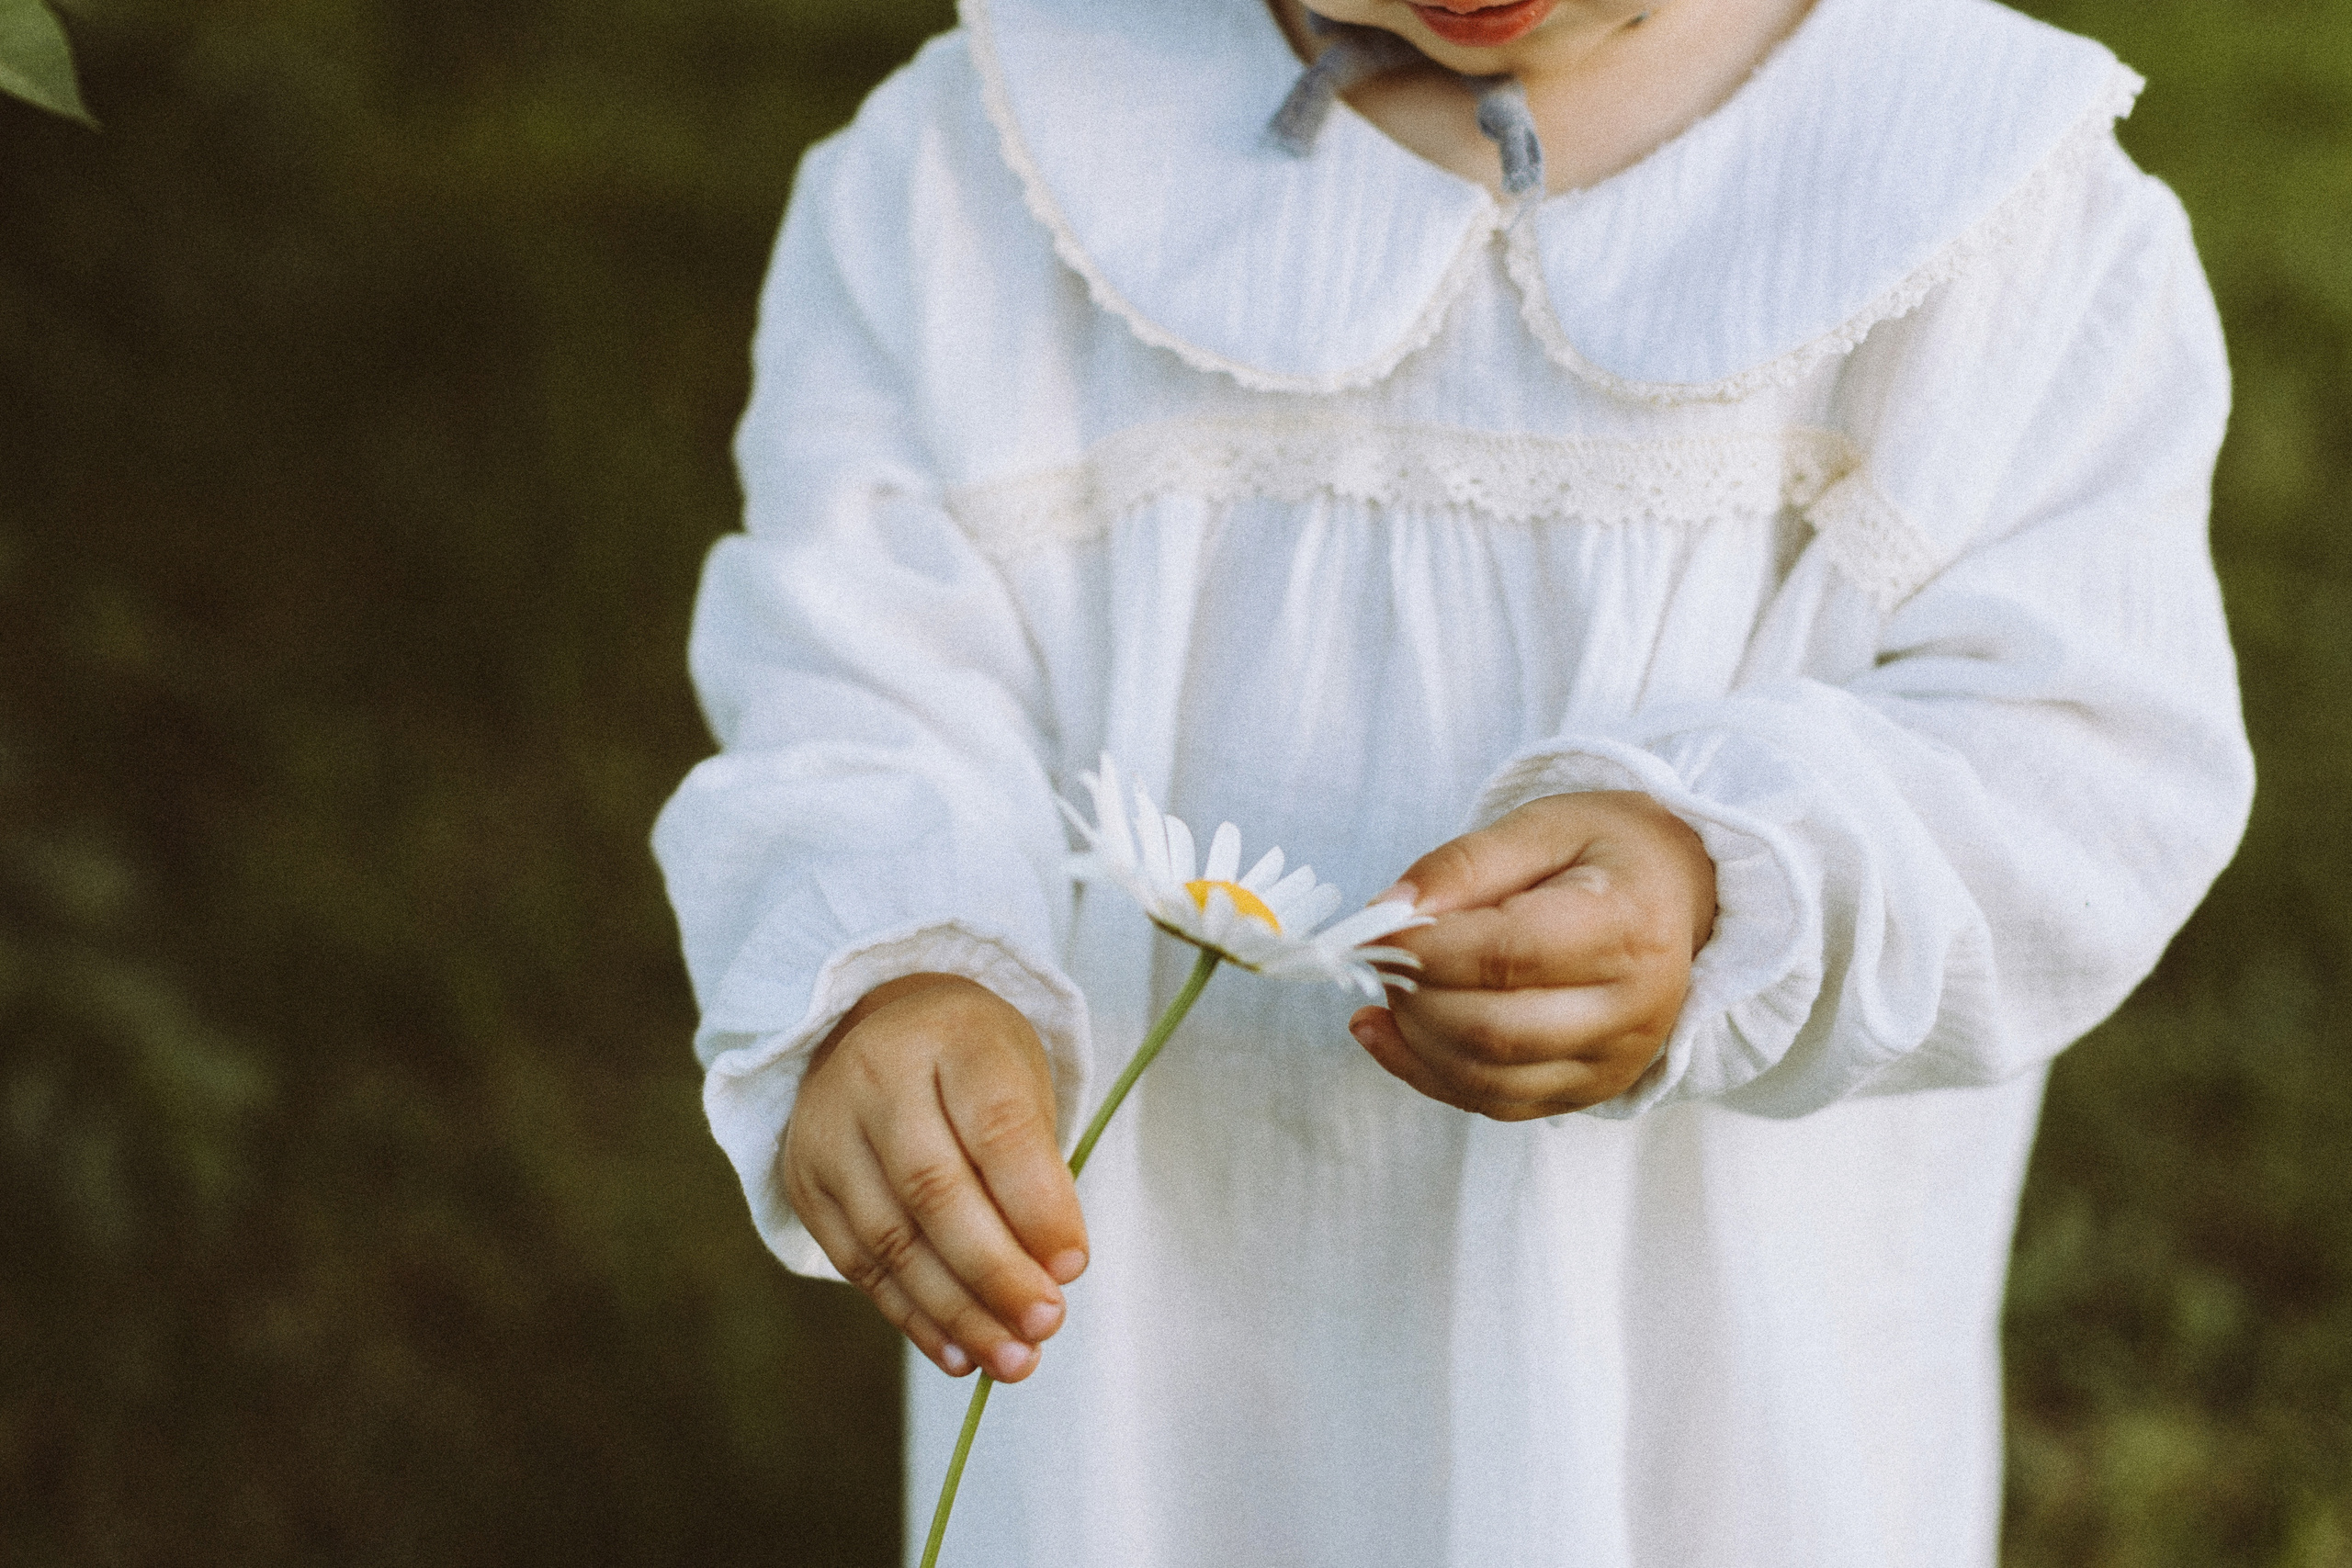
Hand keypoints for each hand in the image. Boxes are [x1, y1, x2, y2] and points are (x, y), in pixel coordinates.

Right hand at [781, 974, 1087, 1381]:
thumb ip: (1035, 1169)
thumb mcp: (1020, 1082)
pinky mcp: (805, 1184)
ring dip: (957, 1312)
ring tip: (1013, 1358)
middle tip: (1045, 1324)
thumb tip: (1051, 1274)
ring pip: (892, 1240)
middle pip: (934, 1190)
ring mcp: (828, 1132)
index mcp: (950, 1038)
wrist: (880, 1030)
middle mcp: (877, 1078)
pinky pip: (860, 1266)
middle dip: (995, 1272)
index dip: (1037, 1204)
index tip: (1075, 1266)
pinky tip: (960, 1352)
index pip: (996, 1127)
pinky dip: (914, 1317)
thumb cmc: (973, 1066)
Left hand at [1349, 791, 1716, 1119]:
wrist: (1683, 896)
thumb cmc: (1610, 853)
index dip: (1427, 950)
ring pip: (1487, 1076)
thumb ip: (1465, 864)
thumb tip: (1390, 911)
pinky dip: (1428, 1073)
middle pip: (1493, 1029)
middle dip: (1413, 996)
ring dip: (1414, 1038)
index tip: (1373, 929)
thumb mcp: (1544, 824)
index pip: (1509, 955)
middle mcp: (1633, 1007)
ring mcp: (1616, 1060)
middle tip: (1379, 955)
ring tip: (1388, 988)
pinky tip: (1390, 1033)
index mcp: (1628, 925)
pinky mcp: (1591, 1091)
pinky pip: (1494, 1103)